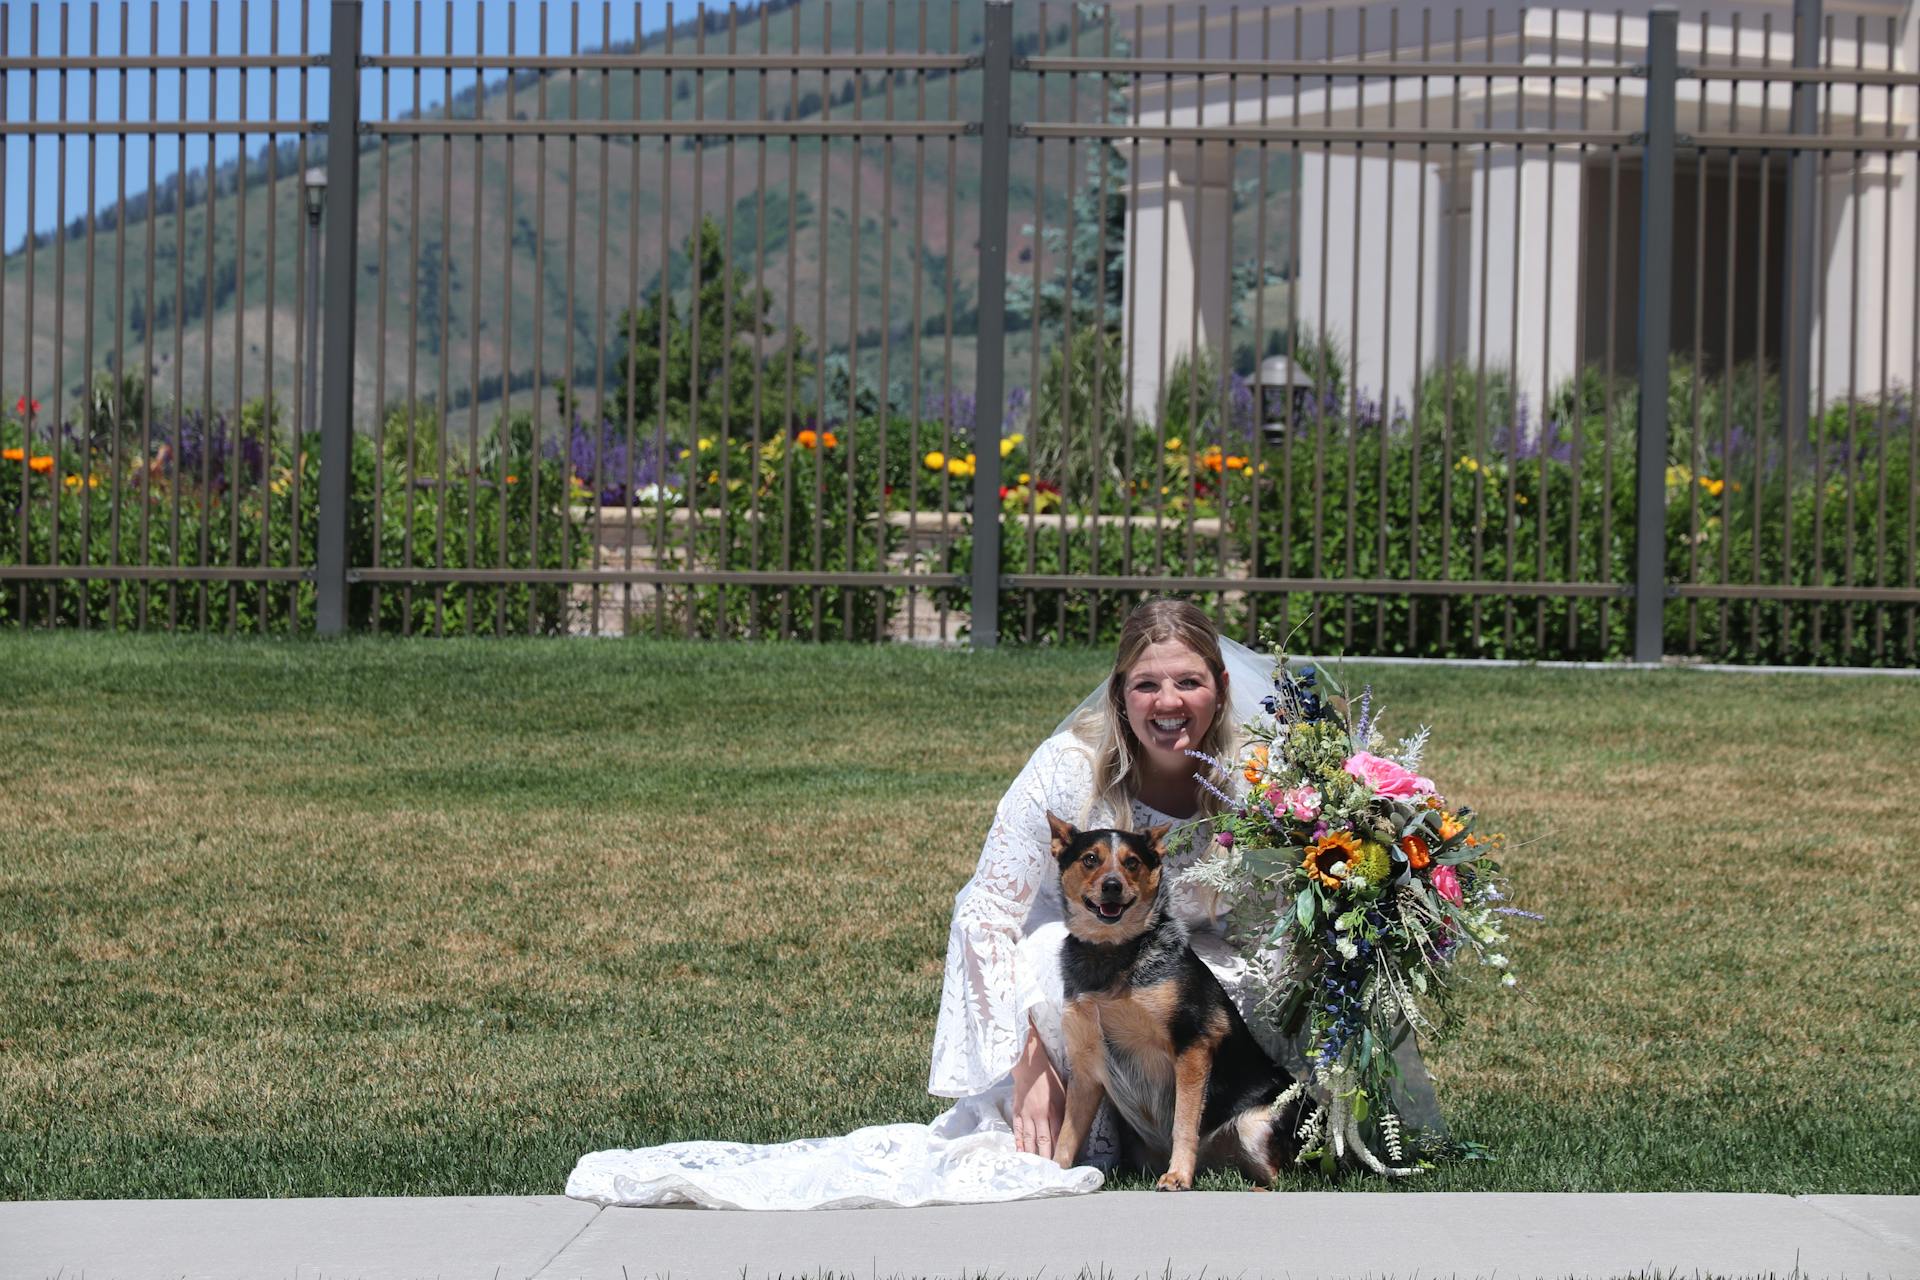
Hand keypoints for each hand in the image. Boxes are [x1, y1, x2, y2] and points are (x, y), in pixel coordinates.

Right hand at [1009, 1020, 1065, 1159]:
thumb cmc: (1049, 1078)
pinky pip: (1018, 1132)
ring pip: (1030, 1140)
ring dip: (1033, 1156)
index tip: (1062, 1166)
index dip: (1059, 1152)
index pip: (1057, 1137)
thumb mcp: (1063, 1093)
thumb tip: (1069, 1129)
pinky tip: (1022, 1155)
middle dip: (1047, 1160)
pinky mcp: (1017, 1112)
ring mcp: (1027, 1114)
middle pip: (1043, 1142)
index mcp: (1054, 1109)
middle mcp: (1040, 1114)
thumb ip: (1064, 1112)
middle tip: (1049, 1175)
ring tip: (1036, 1171)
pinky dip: (1020, 1145)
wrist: (1029, 1064)